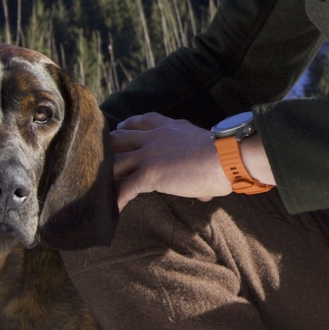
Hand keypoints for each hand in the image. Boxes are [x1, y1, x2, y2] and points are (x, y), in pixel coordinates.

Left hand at [109, 112, 270, 208]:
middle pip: (120, 137)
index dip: (128, 126)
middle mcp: (155, 137)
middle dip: (110, 148)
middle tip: (104, 160)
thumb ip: (199, 167)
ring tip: (101, 187)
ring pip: (116, 162)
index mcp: (170, 127)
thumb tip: (205, 192)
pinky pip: (126, 188)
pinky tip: (113, 209)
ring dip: (107, 174)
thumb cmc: (224, 157)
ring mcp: (150, 155)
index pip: (142, 120)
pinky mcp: (150, 174)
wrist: (227, 158)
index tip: (121, 130)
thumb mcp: (206, 151)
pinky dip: (117, 199)